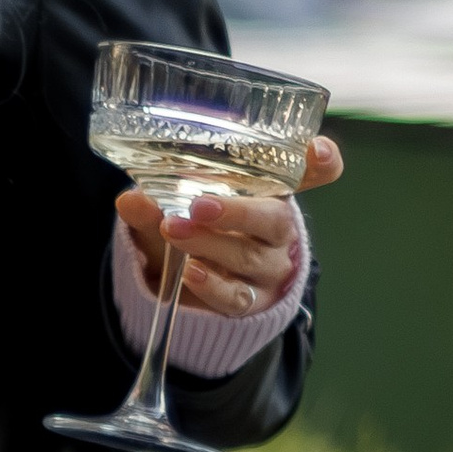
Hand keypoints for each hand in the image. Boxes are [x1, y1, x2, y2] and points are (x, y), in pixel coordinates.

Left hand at [118, 133, 341, 320]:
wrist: (198, 284)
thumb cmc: (198, 228)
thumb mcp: (176, 210)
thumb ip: (157, 203)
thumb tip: (130, 199)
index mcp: (272, 192)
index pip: (314, 174)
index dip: (322, 162)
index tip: (316, 150)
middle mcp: (279, 228)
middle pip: (273, 218)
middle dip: (236, 211)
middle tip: (199, 205)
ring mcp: (269, 267)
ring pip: (249, 256)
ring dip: (210, 243)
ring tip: (173, 230)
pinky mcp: (252, 301)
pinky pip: (236, 295)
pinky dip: (212, 285)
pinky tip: (190, 272)